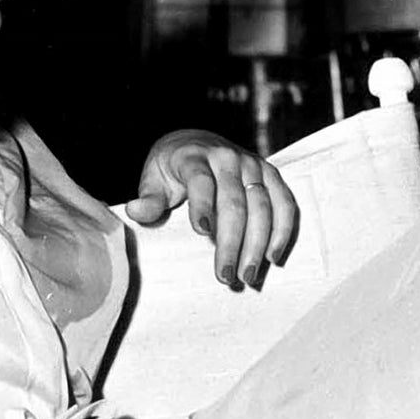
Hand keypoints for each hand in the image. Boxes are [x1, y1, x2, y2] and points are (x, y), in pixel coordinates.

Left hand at [125, 129, 298, 287]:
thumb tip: (135, 210)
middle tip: (227, 276)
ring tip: (248, 275)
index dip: (203, 205)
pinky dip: (282, 231)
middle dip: (232, 242)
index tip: (202, 232)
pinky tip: (273, 257)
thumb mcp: (154, 180)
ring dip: (257, 244)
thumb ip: (149, 198)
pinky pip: (284, 203)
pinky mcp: (270, 175)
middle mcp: (227, 158)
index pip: (200, 181)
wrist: (197, 142)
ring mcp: (252, 165)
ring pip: (262, 206)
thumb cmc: (172, 169)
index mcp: (194, 157)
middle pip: (234, 202)